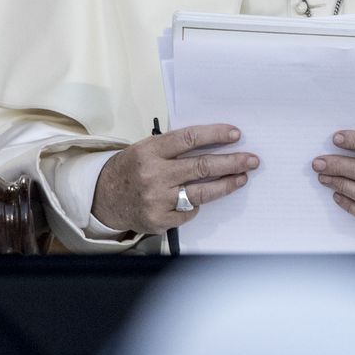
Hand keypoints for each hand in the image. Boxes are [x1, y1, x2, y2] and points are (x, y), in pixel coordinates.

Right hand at [92, 124, 257, 235]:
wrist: (103, 198)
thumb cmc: (130, 170)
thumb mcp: (145, 149)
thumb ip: (173, 146)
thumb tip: (213, 143)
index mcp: (150, 151)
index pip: (189, 139)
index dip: (215, 135)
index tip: (236, 134)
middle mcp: (154, 174)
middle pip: (201, 166)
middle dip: (231, 162)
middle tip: (251, 160)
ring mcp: (157, 200)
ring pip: (201, 193)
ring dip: (226, 185)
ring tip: (242, 178)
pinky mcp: (159, 220)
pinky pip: (189, 213)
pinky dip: (197, 206)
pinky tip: (203, 199)